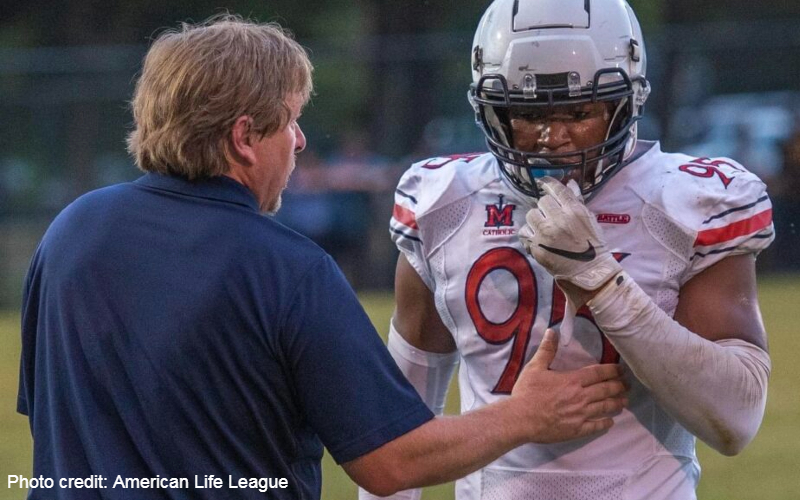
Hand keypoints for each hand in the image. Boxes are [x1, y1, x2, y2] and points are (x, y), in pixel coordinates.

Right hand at [510, 328, 627, 442]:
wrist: (520, 419)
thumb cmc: (527, 392)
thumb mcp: (535, 367)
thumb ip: (547, 350)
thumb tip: (553, 331)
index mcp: (573, 380)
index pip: (598, 373)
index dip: (612, 371)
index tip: (621, 370)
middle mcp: (581, 396)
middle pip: (606, 390)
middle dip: (619, 386)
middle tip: (628, 385)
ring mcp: (581, 414)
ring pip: (605, 407)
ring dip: (617, 403)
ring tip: (625, 401)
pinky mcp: (577, 429)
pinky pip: (596, 426)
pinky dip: (605, 423)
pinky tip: (610, 422)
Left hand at [518, 177, 621, 299]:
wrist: (590, 273)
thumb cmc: (592, 246)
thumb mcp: (590, 220)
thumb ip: (577, 201)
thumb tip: (570, 182)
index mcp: (574, 211)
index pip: (556, 189)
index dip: (548, 183)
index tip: (543, 182)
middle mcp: (558, 220)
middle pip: (542, 201)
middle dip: (546, 207)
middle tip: (551, 216)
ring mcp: (545, 234)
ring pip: (531, 215)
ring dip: (536, 219)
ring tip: (544, 228)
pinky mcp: (537, 247)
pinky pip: (524, 233)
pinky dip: (529, 234)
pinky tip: (537, 239)